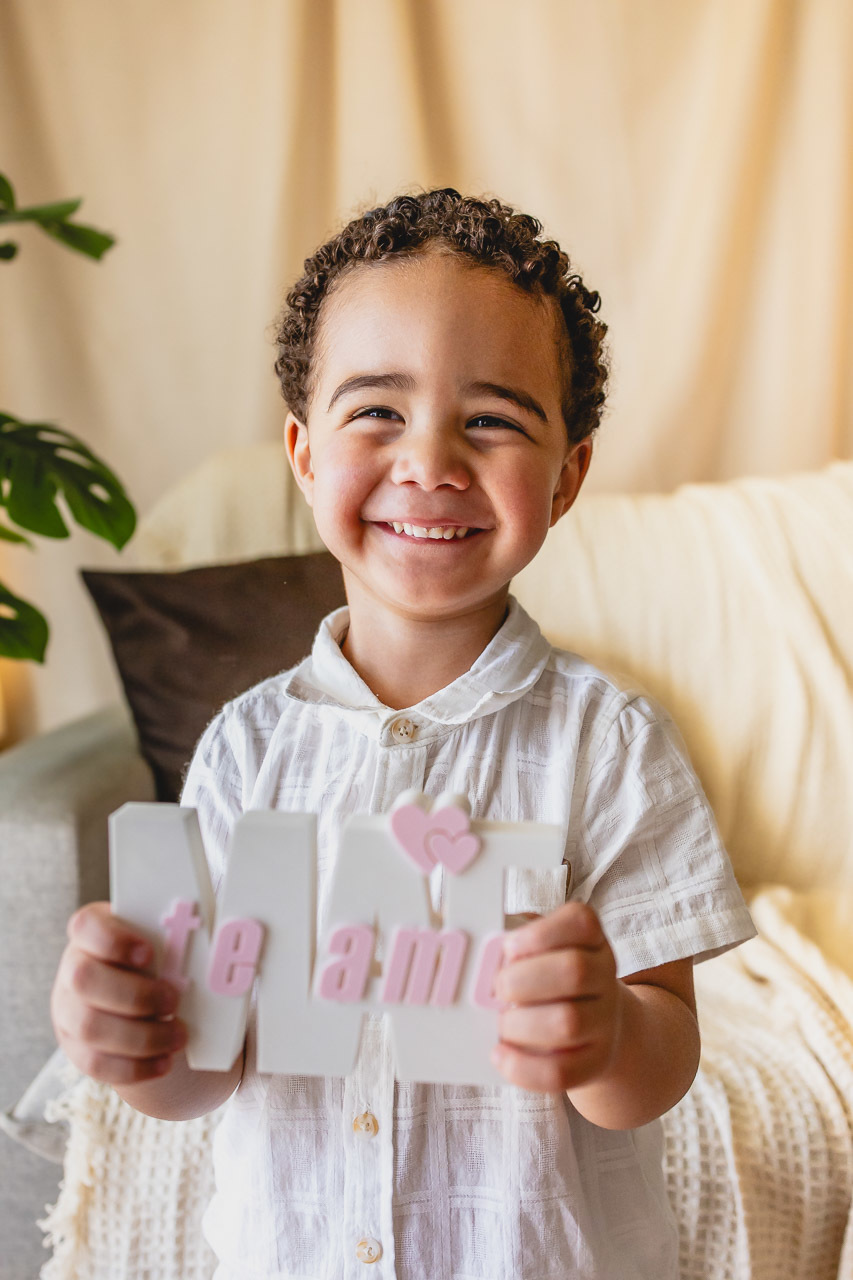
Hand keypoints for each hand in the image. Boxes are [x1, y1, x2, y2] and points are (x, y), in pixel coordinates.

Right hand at [50, 901, 186, 1085]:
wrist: (142, 999)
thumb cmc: (158, 962)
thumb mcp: (164, 944)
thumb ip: (175, 941)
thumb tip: (217, 947)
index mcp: (93, 933)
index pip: (86, 926)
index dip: (114, 940)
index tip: (149, 953)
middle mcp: (72, 969)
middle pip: (84, 980)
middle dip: (135, 994)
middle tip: (174, 1001)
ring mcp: (68, 1011)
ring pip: (89, 1028)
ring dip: (142, 1036)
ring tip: (178, 1035)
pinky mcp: (76, 1048)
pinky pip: (96, 1064)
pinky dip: (135, 1067)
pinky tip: (164, 1062)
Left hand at [491, 901, 621, 1093]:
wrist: (592, 1026)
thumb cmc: (547, 978)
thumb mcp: (535, 951)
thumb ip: (507, 946)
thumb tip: (469, 948)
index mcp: (590, 939)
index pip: (581, 922)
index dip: (542, 933)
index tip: (509, 946)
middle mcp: (604, 976)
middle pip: (575, 971)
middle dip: (524, 980)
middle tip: (498, 989)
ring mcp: (604, 1021)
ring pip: (568, 1024)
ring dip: (521, 1024)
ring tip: (502, 1023)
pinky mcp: (595, 1062)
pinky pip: (562, 1072)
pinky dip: (523, 1066)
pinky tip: (500, 1054)